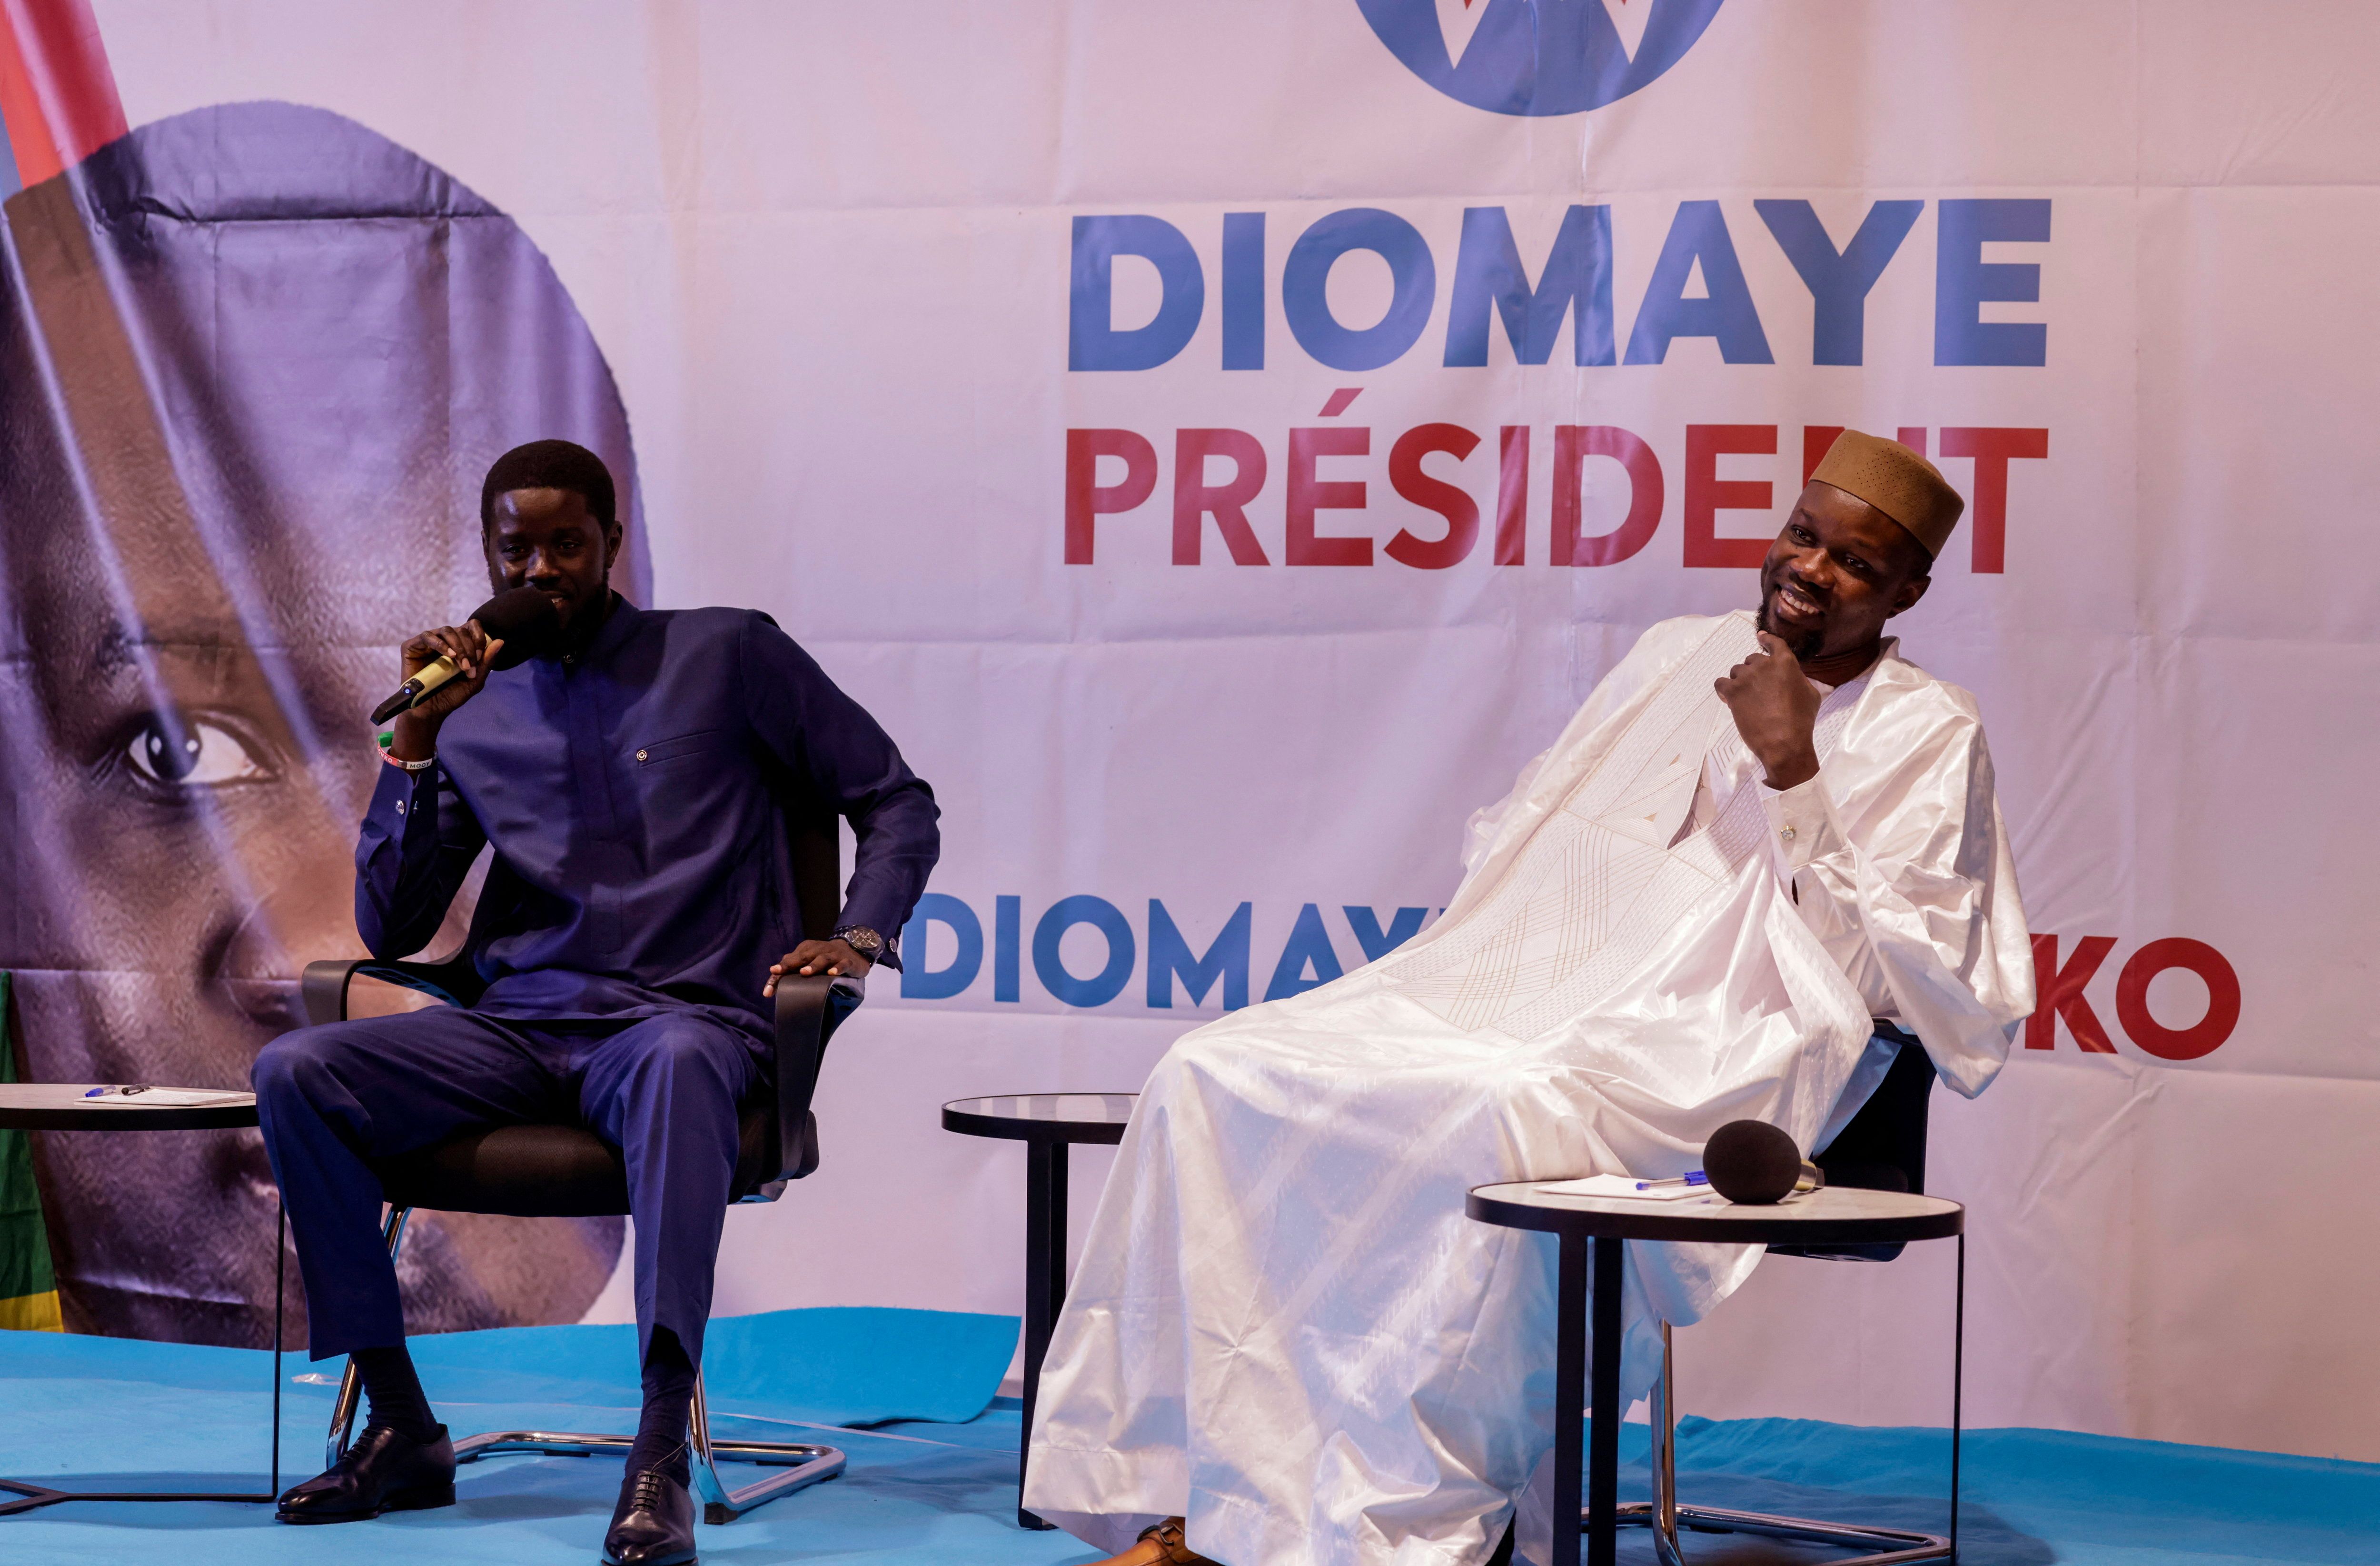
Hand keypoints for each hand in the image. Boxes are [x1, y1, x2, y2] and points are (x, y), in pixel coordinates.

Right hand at [387, 620, 503, 758]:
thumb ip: (486, 662)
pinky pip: (427, 636)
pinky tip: (449, 655)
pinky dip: (440, 644)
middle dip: (469, 647)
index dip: (479, 637)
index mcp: (458, 646)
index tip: (480, 656)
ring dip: (458, 646)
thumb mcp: (474, 680)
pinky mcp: (411, 647)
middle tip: (469, 666)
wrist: (431, 710)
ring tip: (461, 664)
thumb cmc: (451, 696)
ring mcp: (427, 643)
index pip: (471, 627)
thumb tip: (500, 641)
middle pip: (461, 630)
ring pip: (446, 630)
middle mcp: (443, 642)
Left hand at [764, 938, 870, 997]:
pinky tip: (832, 974)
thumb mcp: (809, 963)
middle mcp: (818, 950)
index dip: (778, 974)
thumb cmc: (826, 959)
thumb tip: (774, 989)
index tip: (768, 990)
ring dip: (813, 965)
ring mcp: (833, 954)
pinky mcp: (847, 960)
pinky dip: (837, 968)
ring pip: (822, 959)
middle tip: (777, 972)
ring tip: (804, 973)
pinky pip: (842, 964)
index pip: (789, 961)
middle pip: (802, 957)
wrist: (853, 949)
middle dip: (789, 965)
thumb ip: (794, 972)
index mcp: (806, 950)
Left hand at [1714, 631, 1821, 790]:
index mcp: (1785, 662)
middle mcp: (1764, 664)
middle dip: (1754, 671)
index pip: (1774, 643)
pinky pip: (1721, 683)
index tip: (1760, 636)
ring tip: (1747, 699)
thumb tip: (1792, 677)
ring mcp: (1746, 677)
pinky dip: (1724, 689)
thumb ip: (1799, 679)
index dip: (1766, 639)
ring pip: (1737, 671)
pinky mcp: (1732, 691)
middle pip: (1753, 659)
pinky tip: (1728, 698)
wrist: (1783, 741)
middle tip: (1758, 689)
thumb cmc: (1801, 720)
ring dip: (1741, 681)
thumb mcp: (1811, 695)